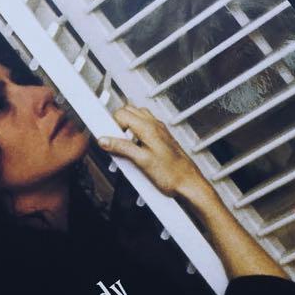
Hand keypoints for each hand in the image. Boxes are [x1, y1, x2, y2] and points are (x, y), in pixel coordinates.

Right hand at [98, 105, 214, 205]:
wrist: (189, 183)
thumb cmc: (172, 174)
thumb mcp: (141, 161)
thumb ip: (122, 148)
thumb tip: (105, 140)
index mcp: (149, 128)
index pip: (122, 113)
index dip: (112, 125)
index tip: (108, 137)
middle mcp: (155, 125)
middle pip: (129, 111)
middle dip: (118, 124)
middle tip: (114, 141)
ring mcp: (160, 131)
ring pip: (138, 117)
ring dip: (128, 127)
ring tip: (125, 145)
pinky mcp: (162, 138)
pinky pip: (146, 127)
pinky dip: (137, 133)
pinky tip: (136, 150)